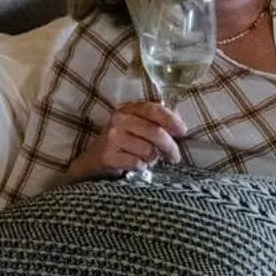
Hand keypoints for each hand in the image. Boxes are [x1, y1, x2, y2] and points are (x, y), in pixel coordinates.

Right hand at [65, 101, 186, 179]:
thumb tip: (180, 127)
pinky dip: (141, 166)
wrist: (92, 162)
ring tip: (147, 160)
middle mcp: (118, 119)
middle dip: (170, 147)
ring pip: (148, 150)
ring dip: (152, 159)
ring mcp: (111, 137)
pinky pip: (137, 162)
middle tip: (175, 157)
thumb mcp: (135, 128)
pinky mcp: (107, 155)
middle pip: (155, 132)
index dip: (171, 120)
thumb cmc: (121, 144)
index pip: (153, 109)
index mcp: (127, 109)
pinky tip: (136, 166)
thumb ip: (155, 123)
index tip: (183, 132)